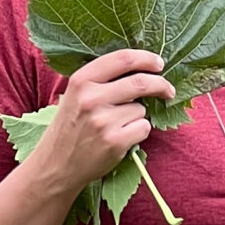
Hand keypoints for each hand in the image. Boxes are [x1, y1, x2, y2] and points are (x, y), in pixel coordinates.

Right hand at [40, 50, 175, 191]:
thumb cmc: (70, 128)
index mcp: (81, 80)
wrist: (56, 165)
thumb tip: (140, 68)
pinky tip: (120, 139)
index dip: (146, 58)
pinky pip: (143, 128)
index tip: (159, 64)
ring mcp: (103, 121)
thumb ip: (100, 80)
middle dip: (161, 85)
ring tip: (116, 127)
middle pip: (141, 82)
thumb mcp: (74, 95)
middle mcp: (91, 98)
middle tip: (168, 90)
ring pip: (141, 109)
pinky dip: (138, 133)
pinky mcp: (114, 141)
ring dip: (137, 117)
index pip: (123, 58)